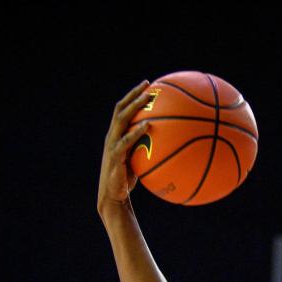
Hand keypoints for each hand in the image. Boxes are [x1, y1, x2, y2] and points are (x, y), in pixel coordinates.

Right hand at [97, 80, 151, 214]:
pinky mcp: (114, 156)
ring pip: (121, 120)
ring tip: (147, 98)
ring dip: (134, 107)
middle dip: (133, 95)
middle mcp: (112, 136)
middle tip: (147, 85)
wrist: (114, 196)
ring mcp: (112, 145)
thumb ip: (146, 149)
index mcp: (116, 135)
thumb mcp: (138, 161)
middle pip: (121, 109)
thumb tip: (169, 144)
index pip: (122, 110)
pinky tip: (148, 125)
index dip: (132, 96)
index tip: (146, 84)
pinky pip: (126, 141)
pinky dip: (137, 131)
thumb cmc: (128, 180)